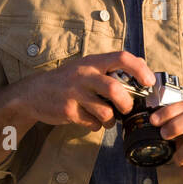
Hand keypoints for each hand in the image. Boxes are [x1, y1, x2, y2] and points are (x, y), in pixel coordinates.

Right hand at [16, 50, 154, 131]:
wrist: (33, 93)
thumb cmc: (67, 80)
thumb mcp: (87, 65)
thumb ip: (111, 66)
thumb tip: (142, 64)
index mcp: (92, 62)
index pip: (121, 57)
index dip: (140, 69)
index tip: (149, 82)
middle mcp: (83, 75)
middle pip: (114, 88)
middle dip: (126, 103)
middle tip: (127, 108)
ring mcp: (74, 93)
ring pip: (105, 111)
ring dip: (112, 119)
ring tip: (110, 119)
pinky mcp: (68, 111)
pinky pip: (92, 122)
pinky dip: (97, 126)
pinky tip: (93, 122)